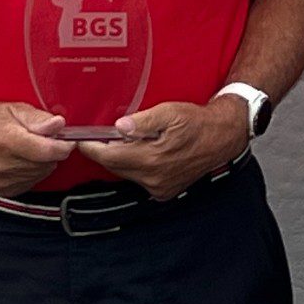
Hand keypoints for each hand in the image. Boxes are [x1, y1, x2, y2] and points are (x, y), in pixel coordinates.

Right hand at [0, 101, 74, 196]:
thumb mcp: (17, 109)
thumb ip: (40, 119)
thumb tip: (59, 125)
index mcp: (7, 140)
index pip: (47, 151)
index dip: (63, 146)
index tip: (67, 140)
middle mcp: (2, 163)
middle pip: (47, 164)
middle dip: (51, 151)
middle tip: (40, 139)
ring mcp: (1, 179)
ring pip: (42, 174)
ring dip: (42, 162)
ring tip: (27, 148)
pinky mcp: (3, 189)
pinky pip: (33, 182)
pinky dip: (33, 171)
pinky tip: (21, 160)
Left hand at [78, 97, 248, 200]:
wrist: (222, 137)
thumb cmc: (197, 122)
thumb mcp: (169, 112)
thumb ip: (142, 121)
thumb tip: (120, 127)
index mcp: (152, 159)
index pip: (110, 157)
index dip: (92, 148)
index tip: (80, 139)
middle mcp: (154, 178)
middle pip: (116, 166)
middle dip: (105, 151)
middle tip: (99, 135)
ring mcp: (160, 187)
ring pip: (127, 173)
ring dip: (121, 158)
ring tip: (124, 141)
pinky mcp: (165, 191)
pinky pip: (140, 179)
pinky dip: (135, 166)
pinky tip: (141, 152)